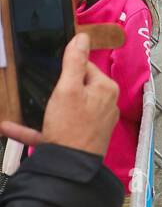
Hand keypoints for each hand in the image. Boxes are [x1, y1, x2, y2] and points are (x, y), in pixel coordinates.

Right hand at [0, 33, 119, 155]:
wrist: (68, 169)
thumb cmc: (70, 127)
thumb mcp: (67, 88)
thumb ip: (74, 61)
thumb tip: (82, 37)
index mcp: (105, 89)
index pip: (86, 67)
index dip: (67, 69)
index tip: (53, 74)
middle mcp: (105, 105)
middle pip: (76, 87)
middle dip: (56, 89)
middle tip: (42, 92)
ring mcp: (93, 124)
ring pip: (65, 109)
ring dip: (44, 109)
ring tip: (27, 105)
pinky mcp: (79, 139)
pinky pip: (56, 129)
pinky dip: (36, 128)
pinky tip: (11, 127)